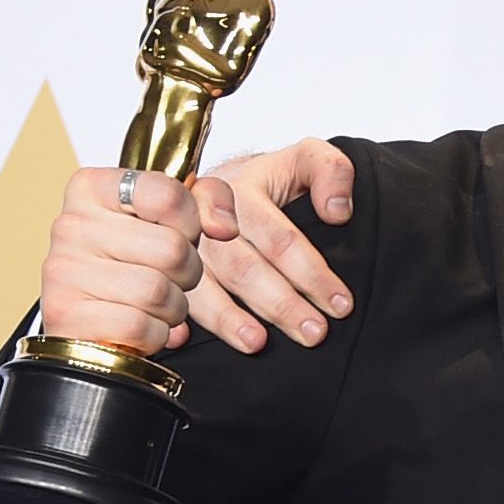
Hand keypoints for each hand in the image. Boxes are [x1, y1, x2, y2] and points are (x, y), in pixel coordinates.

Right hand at [40, 168, 237, 354]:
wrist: (92, 317)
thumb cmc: (136, 260)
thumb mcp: (175, 217)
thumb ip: (209, 200)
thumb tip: (224, 227)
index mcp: (93, 188)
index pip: (168, 195)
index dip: (190, 223)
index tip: (181, 233)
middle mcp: (70, 224)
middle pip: (171, 249)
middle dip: (187, 272)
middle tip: (169, 276)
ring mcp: (62, 270)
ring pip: (157, 292)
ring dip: (172, 307)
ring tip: (154, 303)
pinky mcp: (65, 316)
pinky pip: (138, 327)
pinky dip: (153, 334)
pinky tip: (138, 325)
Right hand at [186, 139, 354, 351]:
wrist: (218, 185)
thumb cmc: (267, 179)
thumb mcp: (304, 159)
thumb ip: (330, 170)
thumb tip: (337, 211)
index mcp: (240, 190)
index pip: (278, 236)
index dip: (309, 271)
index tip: (339, 301)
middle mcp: (204, 218)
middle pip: (242, 266)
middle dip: (281, 304)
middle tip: (314, 332)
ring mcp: (181, 245)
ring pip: (202, 286)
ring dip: (229, 320)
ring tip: (257, 344)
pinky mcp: (164, 267)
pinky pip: (169, 295)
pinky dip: (174, 320)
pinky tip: (183, 340)